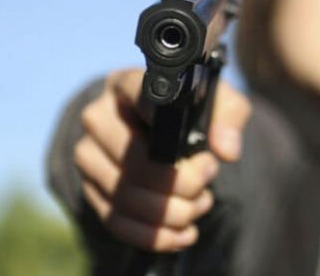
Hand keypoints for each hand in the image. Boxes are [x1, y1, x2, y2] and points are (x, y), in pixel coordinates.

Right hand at [74, 69, 250, 251]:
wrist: (166, 132)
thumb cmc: (193, 110)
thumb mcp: (219, 102)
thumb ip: (230, 116)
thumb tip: (226, 150)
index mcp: (125, 84)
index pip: (137, 100)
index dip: (171, 132)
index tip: (204, 155)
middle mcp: (98, 118)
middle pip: (133, 162)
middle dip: (181, 183)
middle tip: (208, 179)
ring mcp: (88, 156)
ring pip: (125, 196)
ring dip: (172, 212)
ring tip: (201, 204)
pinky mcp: (90, 189)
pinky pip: (117, 222)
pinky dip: (155, 235)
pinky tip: (184, 232)